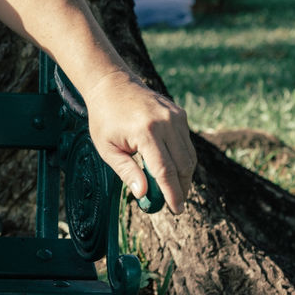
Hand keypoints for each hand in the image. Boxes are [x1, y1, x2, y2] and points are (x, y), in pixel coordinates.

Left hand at [84, 70, 195, 213]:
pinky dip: (182, 158)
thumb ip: (126, 171)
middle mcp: (165, 123)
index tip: (176, 210)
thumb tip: (143, 194)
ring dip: (184, 175)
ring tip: (173, 187)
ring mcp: (175, 116)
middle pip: (183, 165)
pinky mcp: (179, 113)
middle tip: (175, 203)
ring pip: (189, 155)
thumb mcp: (107, 148)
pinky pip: (186, 142)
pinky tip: (171, 165)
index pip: (165, 171)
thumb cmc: (105, 118)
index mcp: (145, 132)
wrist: (111, 84)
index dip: (172, 193)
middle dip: (182, 187)